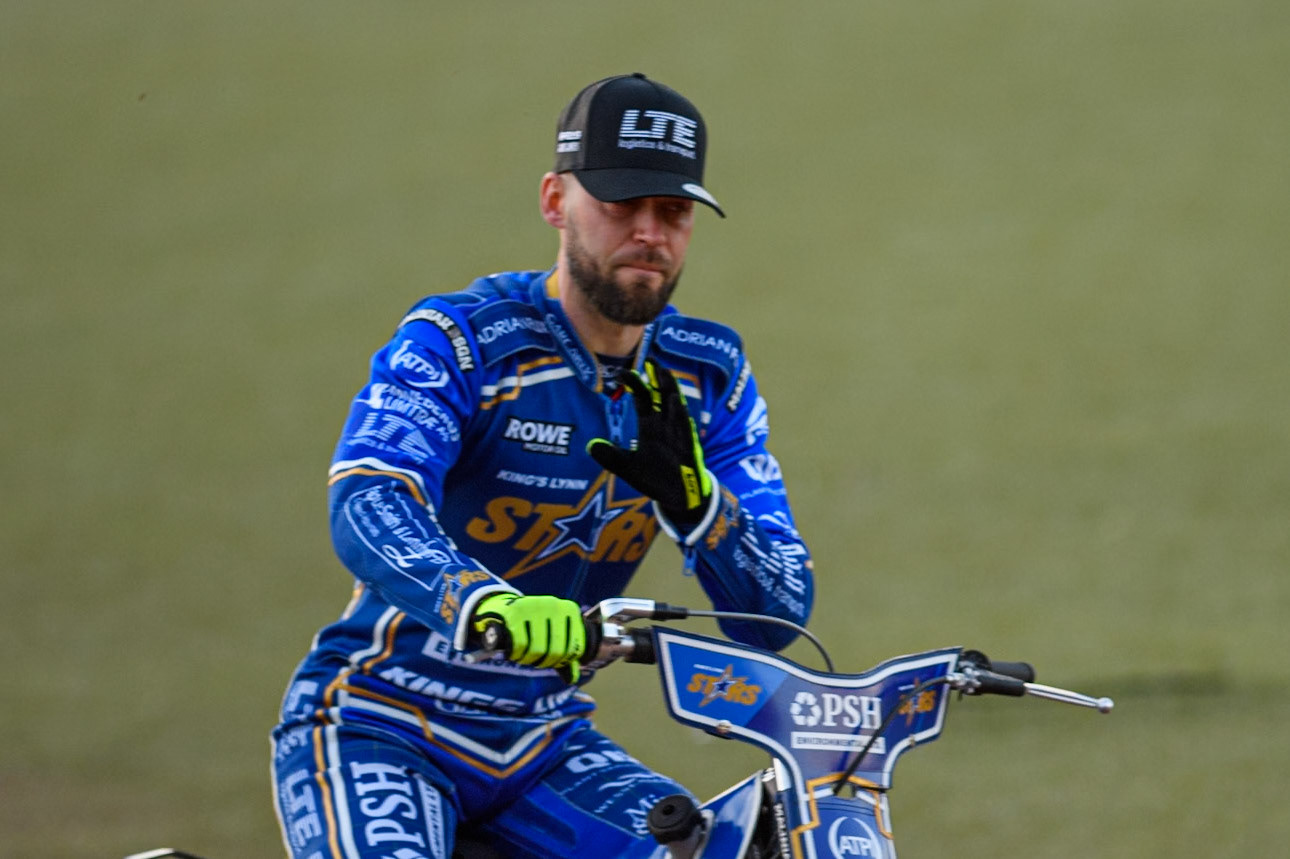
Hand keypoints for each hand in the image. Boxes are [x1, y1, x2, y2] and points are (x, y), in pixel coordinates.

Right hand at [471, 593, 585, 680]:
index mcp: (569, 609)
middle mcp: (554, 605)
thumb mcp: (552, 635)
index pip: (575, 648)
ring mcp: (536, 606)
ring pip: (538, 650)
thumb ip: (565, 654)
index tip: (551, 658)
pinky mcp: (515, 612)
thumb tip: (572, 678)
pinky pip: (520, 645)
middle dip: (544, 661)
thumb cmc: (533, 626)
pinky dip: (516, 653)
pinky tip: (513, 650)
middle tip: (534, 657)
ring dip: (528, 658)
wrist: (503, 610)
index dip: (563, 660)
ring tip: (522, 652)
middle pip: (557, 651)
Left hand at [587, 359, 711, 523]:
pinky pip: (684, 427)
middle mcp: (664, 425)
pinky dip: (679, 415)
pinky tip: (675, 402)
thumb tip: (590, 445)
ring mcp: (677, 434)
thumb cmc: (655, 478)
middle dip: (656, 378)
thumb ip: (610, 456)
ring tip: (664, 372)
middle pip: (660, 396)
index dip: (635, 385)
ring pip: (674, 406)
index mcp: (650, 426)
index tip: (622, 373)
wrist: (677, 497)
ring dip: (670, 389)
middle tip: (650, 359)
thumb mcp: (627, 467)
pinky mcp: (687, 446)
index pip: (643, 399)